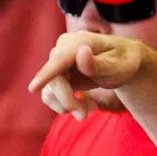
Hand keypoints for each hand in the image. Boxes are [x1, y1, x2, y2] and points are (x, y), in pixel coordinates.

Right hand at [28, 31, 147, 117]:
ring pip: (50, 89)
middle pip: (54, 79)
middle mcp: (63, 48)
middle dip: (68, 101)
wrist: (122, 62)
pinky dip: (65, 104)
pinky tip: (84, 105)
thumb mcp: (118, 66)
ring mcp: (58, 61)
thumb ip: (99, 64)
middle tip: (85, 114)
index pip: (59, 59)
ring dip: (68, 105)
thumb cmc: (123, 62)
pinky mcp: (56, 73)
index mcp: (80, 41)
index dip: (46, 74)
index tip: (33, 89)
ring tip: (91, 108)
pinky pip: (51, 94)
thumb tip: (81, 52)